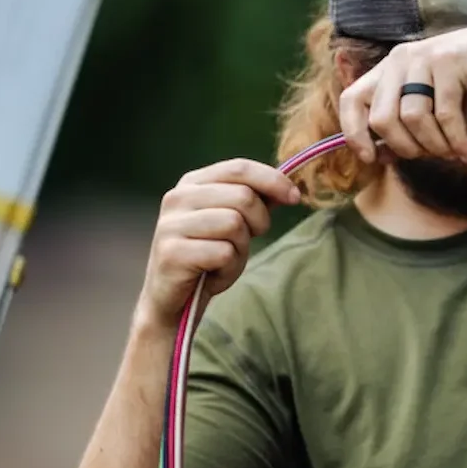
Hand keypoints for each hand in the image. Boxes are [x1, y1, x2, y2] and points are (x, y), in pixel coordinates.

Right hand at [136, 159, 299, 329]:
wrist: (176, 299)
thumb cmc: (210, 257)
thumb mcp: (236, 224)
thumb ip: (257, 201)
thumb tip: (290, 188)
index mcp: (192, 183)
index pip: (239, 168)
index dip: (272, 180)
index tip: (295, 197)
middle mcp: (177, 198)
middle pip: (243, 196)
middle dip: (258, 222)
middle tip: (243, 242)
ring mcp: (171, 225)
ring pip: (234, 224)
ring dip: (241, 248)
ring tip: (224, 259)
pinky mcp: (172, 253)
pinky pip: (224, 253)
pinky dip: (229, 269)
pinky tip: (214, 274)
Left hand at [337, 10, 466, 165]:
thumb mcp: (439, 113)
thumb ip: (409, 130)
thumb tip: (380, 156)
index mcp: (391, 70)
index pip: (352, 100)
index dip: (354, 133)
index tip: (372, 158)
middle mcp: (400, 60)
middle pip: (382, 119)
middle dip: (406, 148)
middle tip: (433, 154)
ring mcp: (423, 58)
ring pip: (412, 118)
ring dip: (435, 146)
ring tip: (453, 151)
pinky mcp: (449, 62)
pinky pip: (444, 115)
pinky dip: (456, 141)